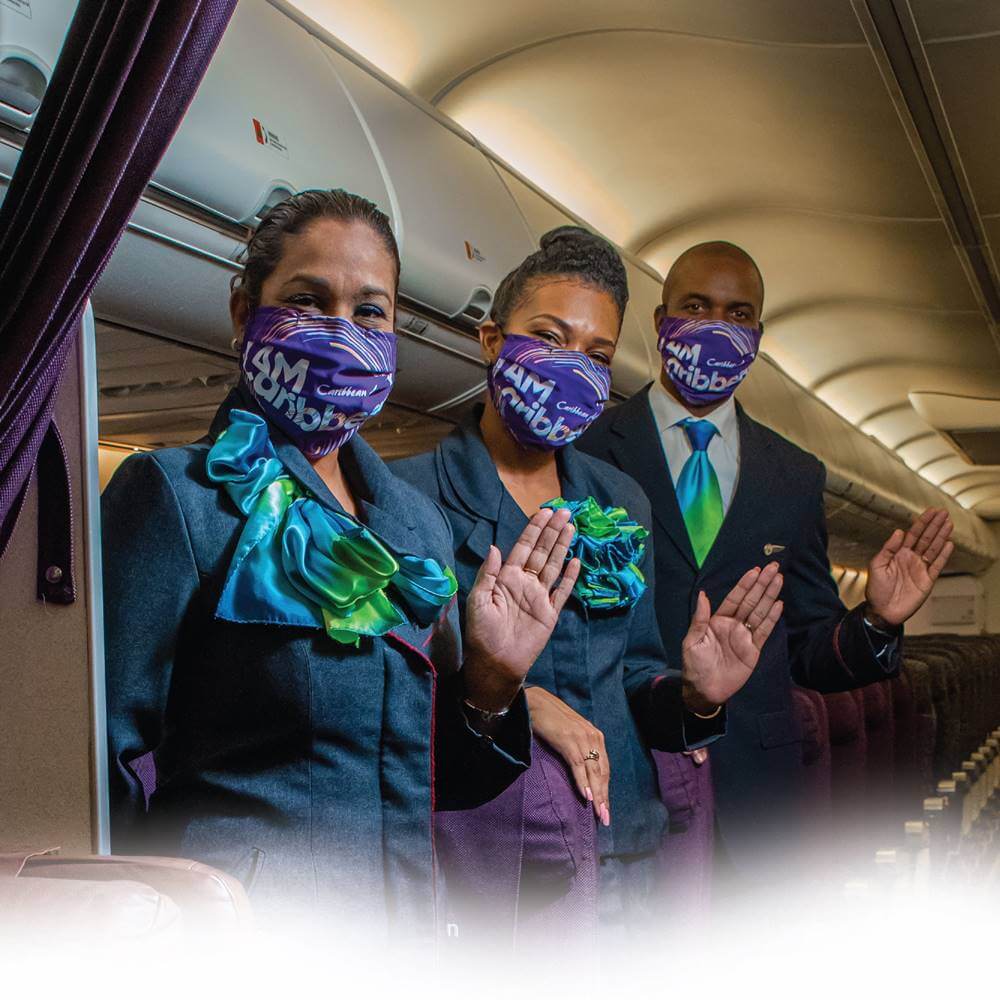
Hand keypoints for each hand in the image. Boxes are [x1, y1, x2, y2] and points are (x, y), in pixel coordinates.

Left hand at [463, 507, 579, 711]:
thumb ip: (488, 574)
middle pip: (541, 551)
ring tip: (571, 527)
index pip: (523, 547)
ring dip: (562, 546)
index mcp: (506, 578)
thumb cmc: (481, 633)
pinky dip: (569, 577)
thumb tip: (494, 547)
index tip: (544, 512)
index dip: (534, 529)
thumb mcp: (477, 600)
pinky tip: (576, 561)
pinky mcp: (549, 613)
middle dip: (552, 531)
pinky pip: (561, 591)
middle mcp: (525, 583)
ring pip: (553, 566)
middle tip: (565, 511)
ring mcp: (539, 597)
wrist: (495, 663)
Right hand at [526, 686, 609, 825]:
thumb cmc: (551, 718)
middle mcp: (592, 737)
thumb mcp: (570, 733)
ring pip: (593, 772)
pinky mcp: (568, 740)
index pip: (604, 768)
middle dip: (604, 797)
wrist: (535, 701)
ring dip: (597, 794)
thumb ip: (579, 748)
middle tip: (605, 818)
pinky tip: (586, 795)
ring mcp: (581, 738)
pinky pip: (578, 765)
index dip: (605, 790)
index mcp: (595, 736)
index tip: (605, 808)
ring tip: (599, 813)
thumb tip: (582, 769)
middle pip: (602, 773)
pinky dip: (582, 781)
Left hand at [681, 563, 783, 713]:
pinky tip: (779, 604)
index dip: (745, 584)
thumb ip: (700, 619)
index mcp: (717, 621)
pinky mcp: (754, 649)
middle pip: (750, 601)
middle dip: (762, 584)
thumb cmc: (694, 666)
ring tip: (779, 580)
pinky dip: (772, 618)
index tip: (755, 570)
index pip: (734, 598)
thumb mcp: (692, 641)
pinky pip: (764, 631)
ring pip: (760, 612)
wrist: (705, 691)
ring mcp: (745, 636)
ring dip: (769, 596)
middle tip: (773, 567)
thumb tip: (703, 594)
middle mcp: (733, 625)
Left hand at [865, 508, 953, 626]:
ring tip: (949, 524)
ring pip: (934, 549)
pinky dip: (944, 555)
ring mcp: (920, 568)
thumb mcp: (876, 566)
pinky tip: (949, 544)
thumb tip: (899, 531)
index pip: (913, 534)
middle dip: (935, 525)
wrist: (882, 611)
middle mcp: (911, 558)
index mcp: (898, 553)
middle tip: (944, 512)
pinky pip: (937, 565)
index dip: (922, 522)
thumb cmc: (876, 590)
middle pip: (926, 538)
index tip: (931, 511)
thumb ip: (888, 548)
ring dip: (941, 536)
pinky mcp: (927, 580)